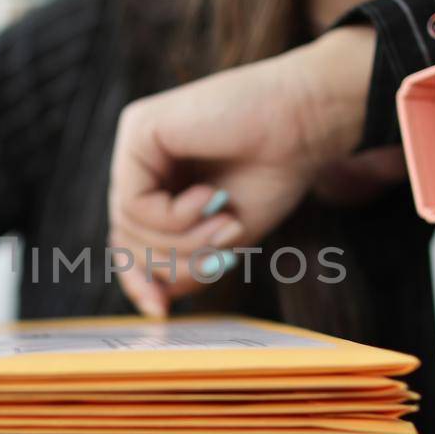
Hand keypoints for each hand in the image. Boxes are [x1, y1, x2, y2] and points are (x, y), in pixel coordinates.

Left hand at [108, 26, 378, 316]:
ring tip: (227, 223)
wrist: (307, 122)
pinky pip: (133, 202)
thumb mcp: (224, 235)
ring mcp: (136, 141)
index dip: (139, 279)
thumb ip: (186, 263)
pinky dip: (174, 217)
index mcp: (158, 178)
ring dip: (183, 240)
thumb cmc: (276, 170)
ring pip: (129, 226)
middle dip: (176, 261)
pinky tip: (210, 197)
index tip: (160, 312)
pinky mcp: (139, 129)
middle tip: (227, 250)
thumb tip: (153, 301)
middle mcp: (139, 157)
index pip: (128, 239)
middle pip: (127, 237)